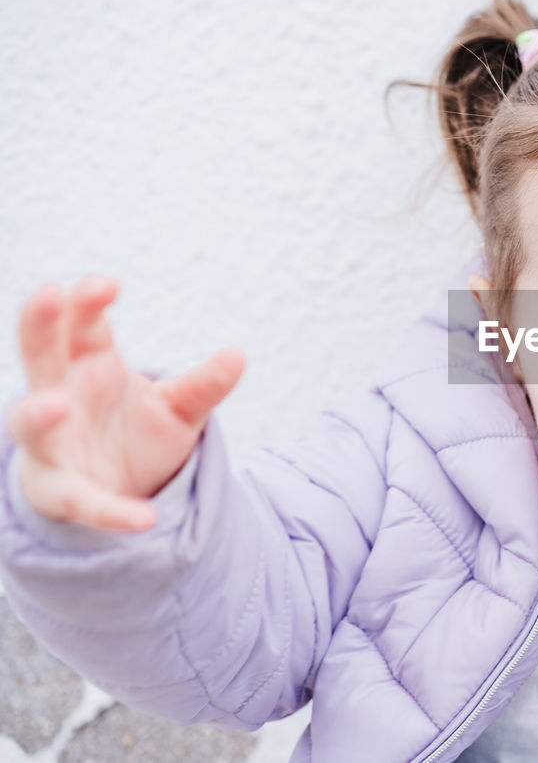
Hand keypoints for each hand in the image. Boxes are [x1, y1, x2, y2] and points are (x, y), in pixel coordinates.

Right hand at [5, 275, 244, 531]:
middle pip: (41, 354)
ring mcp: (52, 443)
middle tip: (48, 294)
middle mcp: (62, 395)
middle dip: (40, 325)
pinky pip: (80, 501)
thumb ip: (204, 386)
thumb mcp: (179, 408)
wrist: (119, 488)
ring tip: (56, 406)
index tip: (106, 284)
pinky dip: (109, 510)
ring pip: (30, 423)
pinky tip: (142, 520)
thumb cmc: (136, 433)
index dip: (87, 302)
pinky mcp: (60, 491)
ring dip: (39, 414)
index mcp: (91, 365)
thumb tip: (239, 354)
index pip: (83, 326)